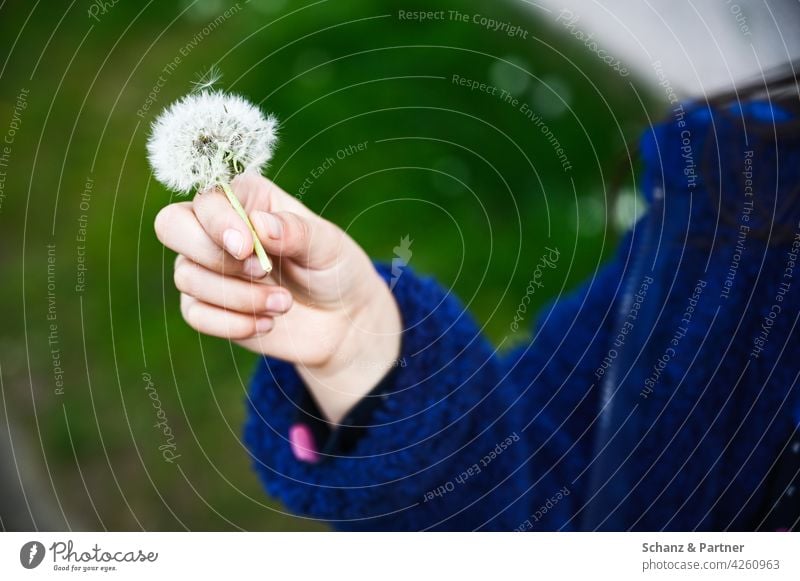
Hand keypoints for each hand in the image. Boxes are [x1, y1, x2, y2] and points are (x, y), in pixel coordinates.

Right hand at [154, 172, 401, 422]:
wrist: (341, 321)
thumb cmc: (335, 269)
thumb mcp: (328, 245)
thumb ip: (296, 230)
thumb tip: (260, 225)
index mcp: (247, 199)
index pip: (207, 199)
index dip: (218, 223)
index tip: (247, 248)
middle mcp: (218, 228)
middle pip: (171, 226)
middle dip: (211, 255)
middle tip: (261, 273)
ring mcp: (208, 267)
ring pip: (187, 277)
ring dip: (238, 296)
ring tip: (284, 304)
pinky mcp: (208, 305)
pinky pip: (194, 313)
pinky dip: (231, 323)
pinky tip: (267, 324)